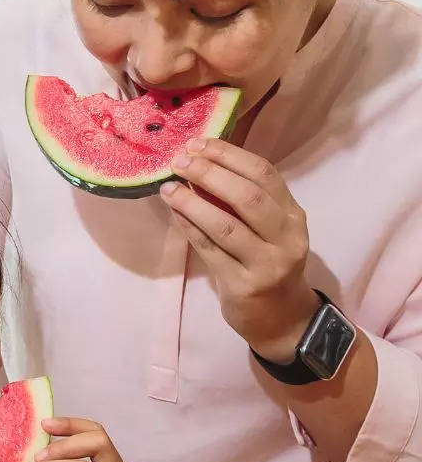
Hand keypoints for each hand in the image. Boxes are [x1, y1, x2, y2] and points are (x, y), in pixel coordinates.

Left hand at [161, 136, 319, 360]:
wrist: (282, 319)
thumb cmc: (267, 263)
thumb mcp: (268, 229)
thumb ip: (242, 200)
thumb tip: (198, 162)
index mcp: (293, 215)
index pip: (264, 174)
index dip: (229, 155)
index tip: (198, 143)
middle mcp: (286, 238)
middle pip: (247, 196)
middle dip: (210, 173)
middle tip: (180, 160)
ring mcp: (267, 264)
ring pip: (226, 225)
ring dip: (192, 202)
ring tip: (168, 187)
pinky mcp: (244, 286)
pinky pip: (210, 250)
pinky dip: (189, 227)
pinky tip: (174, 212)